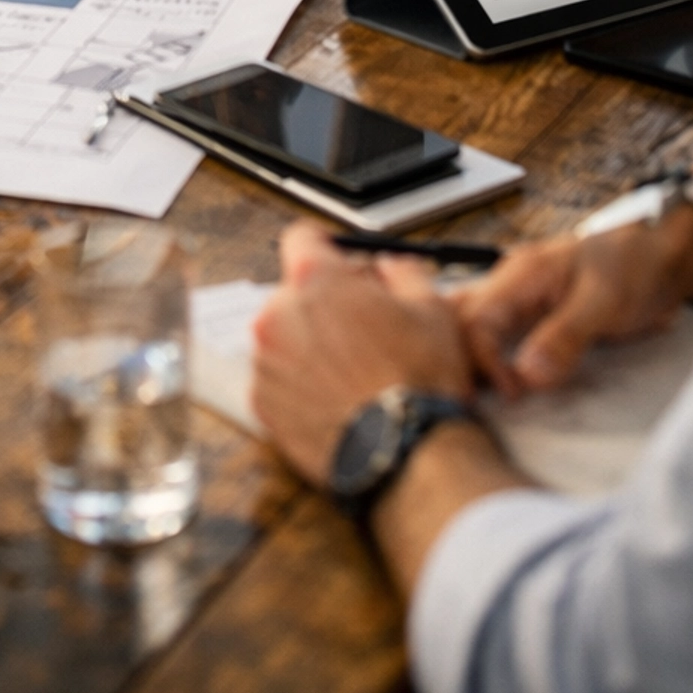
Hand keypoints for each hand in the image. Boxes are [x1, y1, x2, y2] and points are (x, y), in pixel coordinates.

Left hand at [251, 223, 471, 485]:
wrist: (409, 454)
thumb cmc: (421, 379)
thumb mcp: (431, 306)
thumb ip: (401, 271)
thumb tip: (388, 265)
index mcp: (314, 280)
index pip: (301, 238)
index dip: (324, 248)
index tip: (338, 263)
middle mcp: (278, 314)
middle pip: (293, 292)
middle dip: (322, 304)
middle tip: (359, 329)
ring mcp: (265, 361)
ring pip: (284, 337)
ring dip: (309, 345)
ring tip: (352, 374)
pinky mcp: (262, 404)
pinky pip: (277, 380)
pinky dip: (299, 385)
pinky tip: (336, 400)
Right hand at [457, 222, 692, 398]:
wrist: (666, 256)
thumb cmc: (637, 265)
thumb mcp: (604, 301)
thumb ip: (564, 335)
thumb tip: (528, 375)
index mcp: (521, 274)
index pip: (477, 321)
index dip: (486, 362)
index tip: (512, 396)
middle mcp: (513, 286)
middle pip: (464, 324)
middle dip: (465, 362)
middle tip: (482, 402)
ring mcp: (523, 300)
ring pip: (476, 328)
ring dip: (475, 361)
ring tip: (482, 395)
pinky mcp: (538, 317)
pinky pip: (501, 336)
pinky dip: (494, 359)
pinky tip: (499, 380)